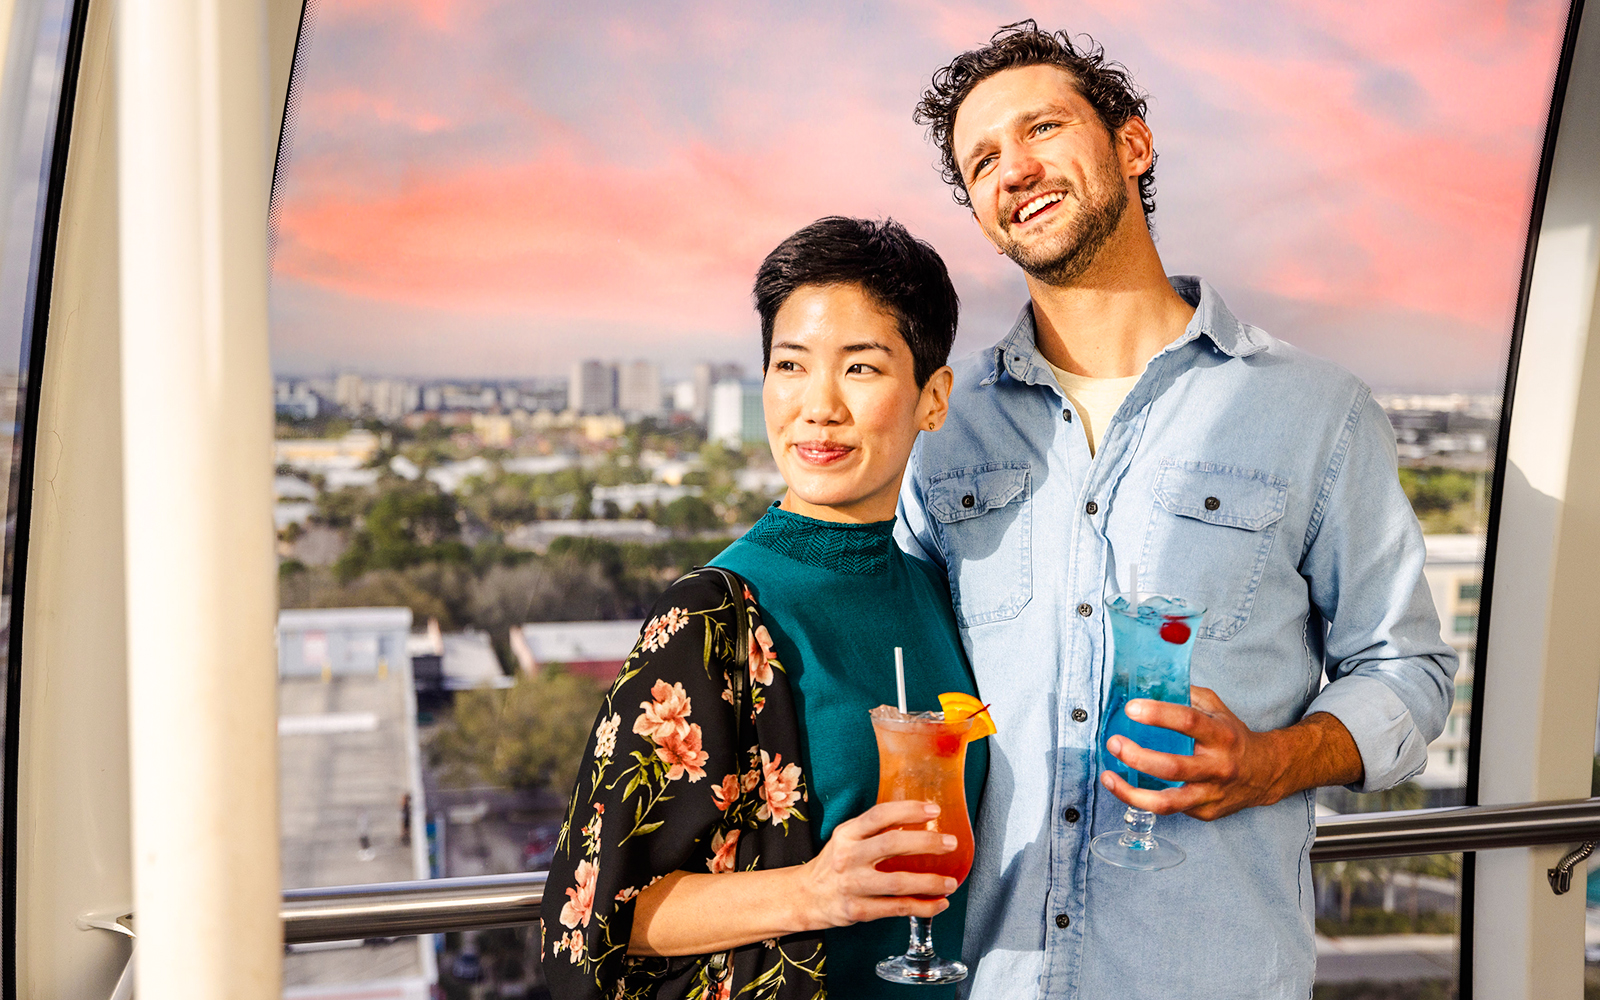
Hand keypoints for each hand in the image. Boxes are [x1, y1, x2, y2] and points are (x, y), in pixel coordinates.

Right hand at [794, 801, 959, 929]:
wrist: (806, 897)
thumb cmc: (835, 864)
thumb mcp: (846, 838)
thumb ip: (874, 830)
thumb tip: (919, 819)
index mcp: (847, 833)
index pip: (879, 815)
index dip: (909, 810)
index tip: (934, 810)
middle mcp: (847, 857)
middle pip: (892, 845)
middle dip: (927, 843)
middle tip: (950, 843)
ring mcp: (852, 885)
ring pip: (897, 882)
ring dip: (930, 882)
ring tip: (951, 882)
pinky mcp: (857, 910)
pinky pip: (896, 909)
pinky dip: (922, 907)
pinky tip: (938, 903)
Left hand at [1099, 688, 1361, 821]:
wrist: (1265, 773)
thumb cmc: (1233, 737)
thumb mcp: (1217, 709)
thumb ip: (1187, 695)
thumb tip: (1150, 681)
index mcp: (1221, 735)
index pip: (1189, 722)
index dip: (1158, 714)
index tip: (1131, 708)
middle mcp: (1217, 767)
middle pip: (1173, 767)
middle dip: (1137, 757)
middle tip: (1114, 743)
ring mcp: (1211, 794)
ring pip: (1167, 802)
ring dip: (1131, 792)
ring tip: (1108, 776)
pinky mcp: (1204, 813)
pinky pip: (1169, 809)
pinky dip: (1142, 800)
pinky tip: (1126, 788)